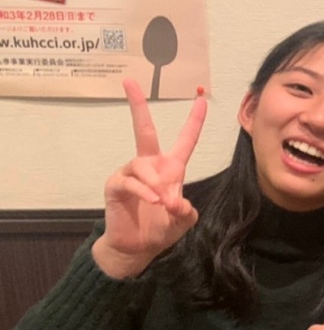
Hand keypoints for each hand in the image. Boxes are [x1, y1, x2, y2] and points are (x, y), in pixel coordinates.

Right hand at [92, 79, 206, 278]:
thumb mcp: (183, 221)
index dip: (194, 121)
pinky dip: (143, 190)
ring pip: (142, 164)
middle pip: (144, 129)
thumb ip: (186, 211)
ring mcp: (130, 173)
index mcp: (171, 168)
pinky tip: (153, 200)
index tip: (201, 99)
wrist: (137, 247)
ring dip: (155, 183)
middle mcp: (150, 165)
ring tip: (163, 202)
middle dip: (138, 104)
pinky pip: (129, 181)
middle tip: (130, 82)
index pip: (186, 140)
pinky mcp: (116, 185)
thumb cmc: (161, 228)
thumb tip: (177, 202)